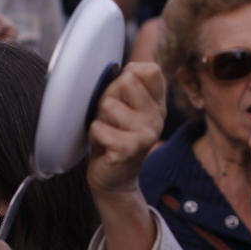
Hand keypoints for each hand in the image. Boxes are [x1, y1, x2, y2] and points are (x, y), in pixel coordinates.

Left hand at [87, 61, 165, 196]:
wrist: (115, 179)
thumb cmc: (113, 137)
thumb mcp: (123, 106)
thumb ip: (126, 86)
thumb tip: (128, 70)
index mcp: (157, 103)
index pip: (151, 70)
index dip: (130, 74)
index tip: (124, 95)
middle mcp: (156, 116)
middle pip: (126, 82)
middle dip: (109, 97)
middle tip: (111, 118)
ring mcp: (146, 133)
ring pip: (109, 104)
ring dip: (100, 118)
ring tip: (106, 131)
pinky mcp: (129, 148)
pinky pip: (98, 127)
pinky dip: (94, 135)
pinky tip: (103, 144)